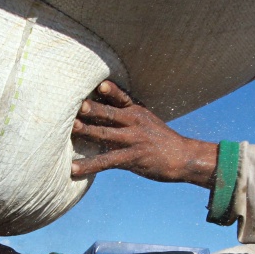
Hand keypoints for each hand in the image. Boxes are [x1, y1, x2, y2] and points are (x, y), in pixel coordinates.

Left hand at [71, 81, 218, 188]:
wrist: (183, 158)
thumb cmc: (161, 139)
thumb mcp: (147, 120)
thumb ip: (126, 113)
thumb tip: (100, 108)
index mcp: (136, 111)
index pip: (121, 97)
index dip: (111, 90)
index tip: (99, 84)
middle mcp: (134, 123)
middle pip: (109, 114)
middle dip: (92, 109)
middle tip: (77, 104)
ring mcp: (132, 141)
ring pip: (105, 135)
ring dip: (87, 131)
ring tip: (71, 129)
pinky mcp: (131, 159)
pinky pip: (106, 162)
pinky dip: (89, 165)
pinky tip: (73, 169)